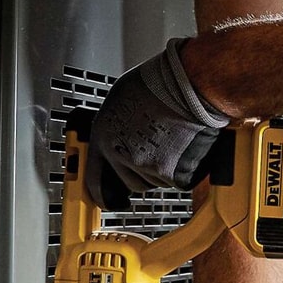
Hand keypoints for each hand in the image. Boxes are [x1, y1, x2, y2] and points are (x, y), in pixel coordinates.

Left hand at [86, 38, 228, 204]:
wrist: (189, 86)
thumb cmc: (160, 83)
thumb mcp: (122, 99)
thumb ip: (117, 127)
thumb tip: (118, 137)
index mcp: (104, 135)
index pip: (94, 178)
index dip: (100, 192)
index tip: (105, 198)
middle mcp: (122, 153)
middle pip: (131, 182)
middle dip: (143, 172)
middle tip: (157, 151)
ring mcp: (147, 165)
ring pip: (157, 181)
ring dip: (166, 168)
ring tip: (173, 140)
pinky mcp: (172, 173)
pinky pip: (179, 180)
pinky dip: (185, 169)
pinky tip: (186, 146)